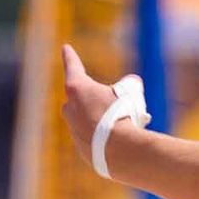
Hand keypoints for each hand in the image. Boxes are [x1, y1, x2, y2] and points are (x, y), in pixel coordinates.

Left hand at [60, 44, 127, 171]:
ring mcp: (72, 128)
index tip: (66, 48)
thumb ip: (130, 84)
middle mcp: (69, 107)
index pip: (73, 66)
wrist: (119, 150)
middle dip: (93, 97)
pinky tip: (119, 141)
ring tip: (123, 125)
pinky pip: (91, 138)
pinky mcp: (80, 147)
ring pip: (85, 119)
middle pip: (79, 97)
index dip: (70, 56)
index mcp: (78, 88)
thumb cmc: (123, 115)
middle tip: (114, 102)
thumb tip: (132, 82)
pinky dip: (102, 137)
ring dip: (100, 119)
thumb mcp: (131, 92)